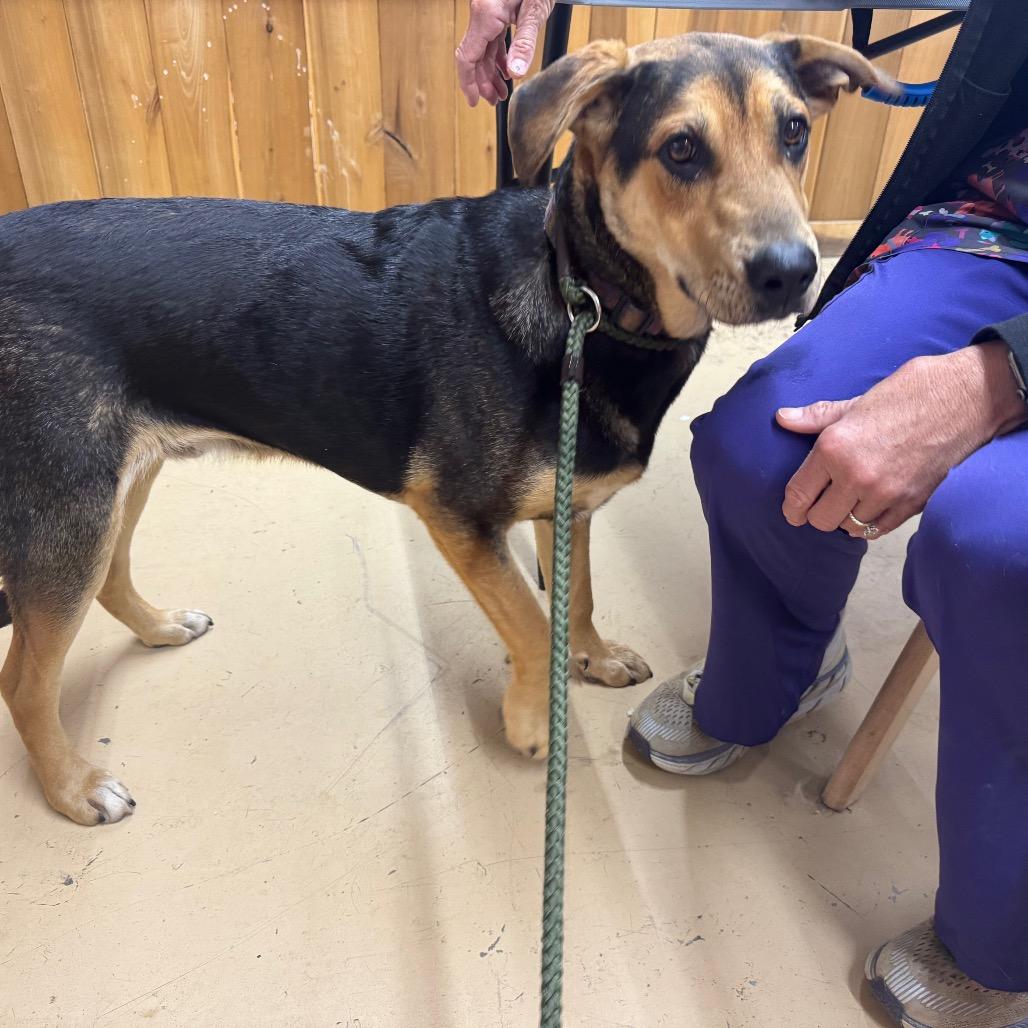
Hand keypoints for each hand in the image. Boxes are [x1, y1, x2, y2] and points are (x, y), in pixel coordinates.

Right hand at [456, 0, 554, 106]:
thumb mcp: (535, 11)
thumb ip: (525, 43)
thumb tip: (516, 73)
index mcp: (485, 14)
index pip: (467, 57)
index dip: (468, 83)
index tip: (474, 102)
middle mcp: (481, 12)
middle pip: (474, 56)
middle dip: (483, 81)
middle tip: (495, 101)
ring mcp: (486, 10)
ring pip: (482, 48)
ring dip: (490, 71)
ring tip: (502, 91)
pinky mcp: (495, 8)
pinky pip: (490, 37)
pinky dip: (497, 56)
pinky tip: (506, 69)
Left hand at [777, 342, 1027, 538]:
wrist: (965, 398)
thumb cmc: (910, 394)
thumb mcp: (856, 403)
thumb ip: (816, 417)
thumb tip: (782, 418)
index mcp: (834, 449)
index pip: (798, 495)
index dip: (791, 507)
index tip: (792, 510)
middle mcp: (857, 476)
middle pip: (820, 520)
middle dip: (816, 513)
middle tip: (821, 502)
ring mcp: (886, 494)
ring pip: (849, 528)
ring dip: (844, 518)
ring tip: (848, 501)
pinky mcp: (912, 505)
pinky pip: (878, 530)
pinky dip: (870, 523)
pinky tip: (870, 506)